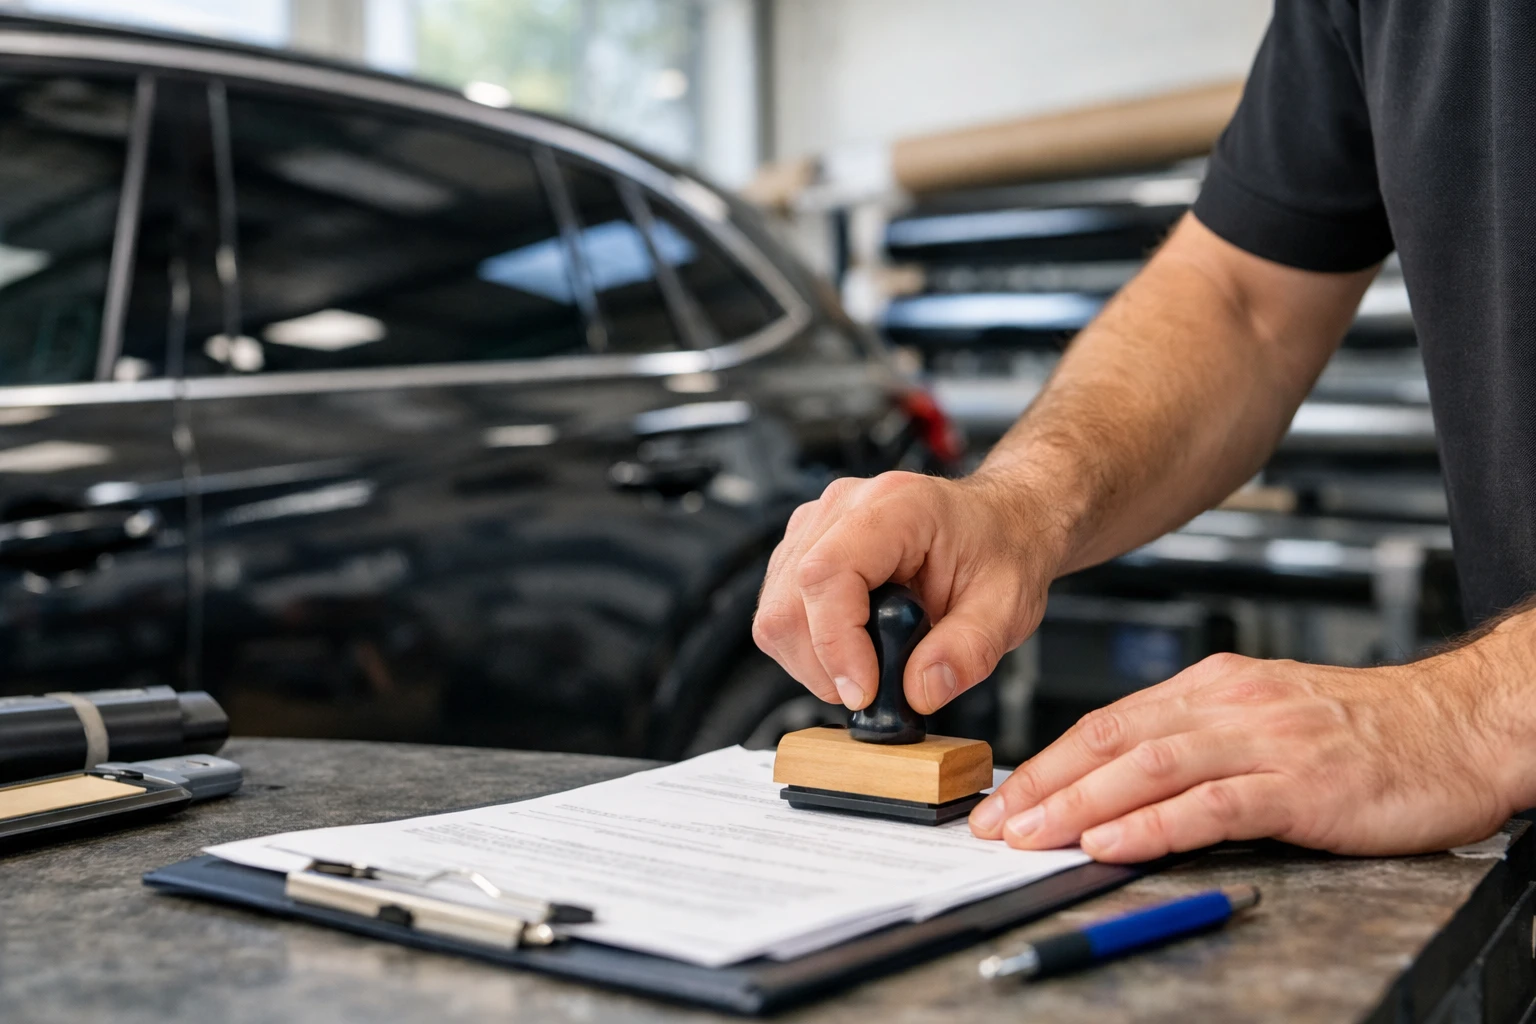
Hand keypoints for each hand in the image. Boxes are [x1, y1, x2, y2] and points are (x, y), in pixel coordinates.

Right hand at [753, 471, 1066, 712]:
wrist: (998, 524)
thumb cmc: (1000, 549)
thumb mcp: (1006, 607)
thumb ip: (967, 652)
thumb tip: (919, 692)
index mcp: (896, 507)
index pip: (828, 573)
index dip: (836, 642)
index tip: (864, 691)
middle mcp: (844, 506)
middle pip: (789, 601)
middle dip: (824, 665)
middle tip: (873, 691)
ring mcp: (817, 525)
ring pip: (776, 612)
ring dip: (813, 661)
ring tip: (868, 669)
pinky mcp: (804, 549)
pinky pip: (780, 610)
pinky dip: (809, 648)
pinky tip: (852, 650)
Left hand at [970, 649, 1521, 860]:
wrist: (1454, 726)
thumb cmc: (1359, 730)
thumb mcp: (1261, 716)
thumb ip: (1194, 740)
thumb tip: (1116, 780)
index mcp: (1211, 688)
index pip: (1107, 724)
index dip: (1047, 763)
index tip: (1003, 797)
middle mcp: (1228, 705)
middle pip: (1113, 743)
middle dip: (1044, 785)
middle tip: (995, 823)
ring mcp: (1264, 741)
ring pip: (1150, 767)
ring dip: (1081, 804)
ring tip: (1034, 835)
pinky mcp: (1301, 784)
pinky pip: (1213, 804)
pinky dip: (1155, 823)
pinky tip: (1114, 840)